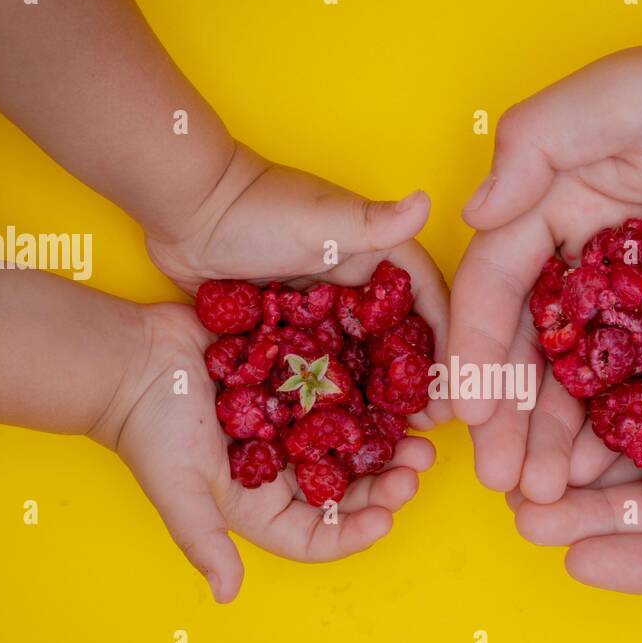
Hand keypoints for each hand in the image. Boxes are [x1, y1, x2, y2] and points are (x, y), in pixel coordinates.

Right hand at [92, 297, 436, 602]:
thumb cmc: (149, 428)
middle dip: (387, 482)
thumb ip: (204, 541)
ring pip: (357, 441)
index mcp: (261, 505)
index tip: (387, 519)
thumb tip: (228, 596)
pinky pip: (344, 392)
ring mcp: (294, 425)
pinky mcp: (296, 382)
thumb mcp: (177, 489)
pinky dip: (371, 393)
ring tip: (420, 431)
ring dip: (389, 438)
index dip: (356, 533)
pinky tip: (397, 386)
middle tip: (417, 465)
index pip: (319, 535)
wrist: (130, 356)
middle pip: (349, 487)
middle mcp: (284, 470)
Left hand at [145, 141, 451, 428]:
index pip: (429, 305)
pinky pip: (323, 370)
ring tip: (391, 437)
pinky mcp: (293, 328)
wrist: (185, 209)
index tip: (456, 390)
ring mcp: (325, 308)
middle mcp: (359, 283)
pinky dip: (335, 398)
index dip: (447, 348)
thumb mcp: (322, 220)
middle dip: (418, 385)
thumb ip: (375, 222)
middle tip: (428, 427)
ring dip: (380, 399)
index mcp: (378, 256)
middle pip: (402, 342)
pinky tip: (339, 431)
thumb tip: (424, 204)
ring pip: (364, 362)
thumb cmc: (255, 207)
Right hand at [449, 34, 641, 504]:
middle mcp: (598, 262)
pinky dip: (640, 437)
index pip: (500, 289)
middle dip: (516, 420)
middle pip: (541, 352)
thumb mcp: (622, 95)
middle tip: (507, 483)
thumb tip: (470, 212)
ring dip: (566, 442)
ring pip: (597, 384)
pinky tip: (620, 482)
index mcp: (559, 206)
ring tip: (549, 497)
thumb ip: (536, 142)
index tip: (469, 419)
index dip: (479, 356)